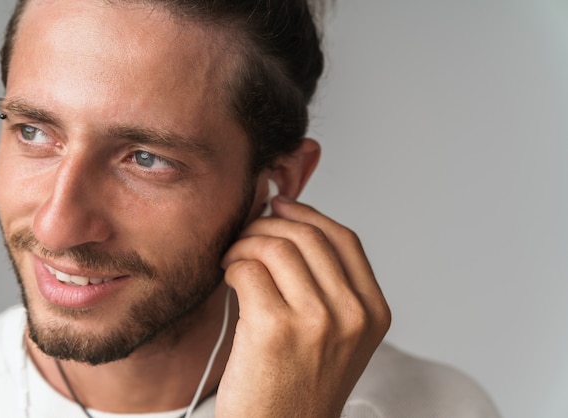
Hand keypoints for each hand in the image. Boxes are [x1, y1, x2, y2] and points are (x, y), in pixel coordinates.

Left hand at [216, 196, 390, 417]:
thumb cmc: (297, 387)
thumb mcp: (335, 337)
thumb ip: (327, 286)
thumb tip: (289, 224)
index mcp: (373, 312)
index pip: (344, 238)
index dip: (308, 213)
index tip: (281, 206)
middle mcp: (352, 314)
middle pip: (307, 235)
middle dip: (269, 224)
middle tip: (245, 235)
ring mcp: (317, 321)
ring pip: (276, 246)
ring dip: (246, 243)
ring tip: (233, 258)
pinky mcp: (275, 329)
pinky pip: (248, 269)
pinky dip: (232, 265)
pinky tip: (227, 278)